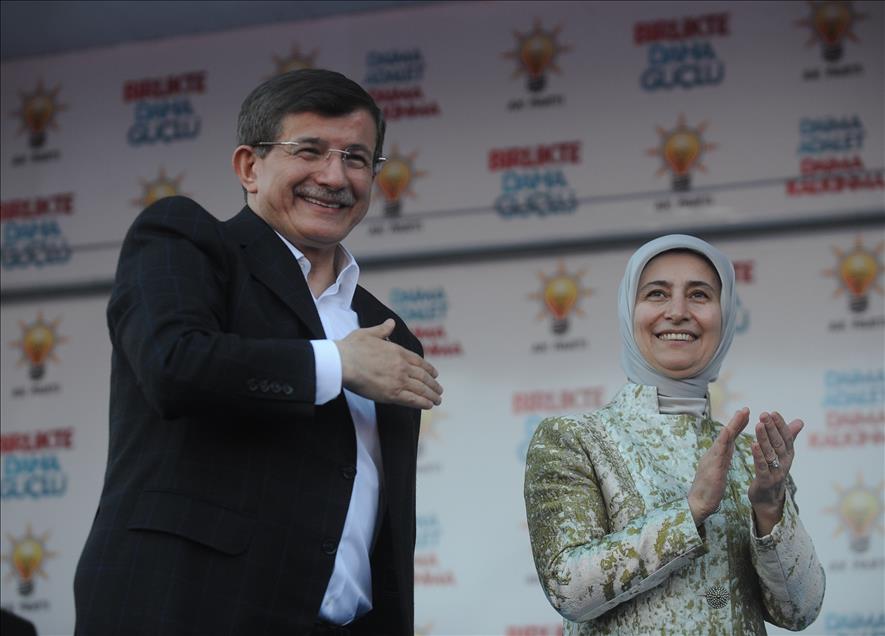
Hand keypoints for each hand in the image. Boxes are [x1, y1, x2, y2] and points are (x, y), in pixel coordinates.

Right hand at [336, 319, 442, 409]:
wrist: (344, 362)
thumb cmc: (352, 348)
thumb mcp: (368, 333)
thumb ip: (382, 330)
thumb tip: (391, 323)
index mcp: (397, 352)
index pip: (419, 362)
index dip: (429, 369)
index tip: (435, 374)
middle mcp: (402, 366)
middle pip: (423, 377)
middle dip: (433, 384)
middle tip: (439, 389)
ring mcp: (399, 380)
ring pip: (421, 389)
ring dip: (431, 395)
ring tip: (437, 399)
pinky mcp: (392, 394)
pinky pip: (413, 400)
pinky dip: (423, 403)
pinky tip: (429, 405)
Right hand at [688, 408, 749, 525]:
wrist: (698, 505)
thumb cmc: (708, 490)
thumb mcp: (718, 471)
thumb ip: (722, 459)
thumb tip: (728, 450)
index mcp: (716, 456)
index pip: (729, 439)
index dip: (737, 426)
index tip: (745, 414)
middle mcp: (712, 455)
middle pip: (726, 435)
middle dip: (736, 421)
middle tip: (745, 408)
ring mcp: (711, 460)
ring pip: (723, 440)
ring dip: (732, 426)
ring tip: (740, 415)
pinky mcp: (712, 469)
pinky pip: (718, 453)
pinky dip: (723, 440)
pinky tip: (728, 432)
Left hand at [748, 411, 802, 535]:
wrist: (768, 499)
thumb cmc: (774, 472)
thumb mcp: (782, 454)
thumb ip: (789, 437)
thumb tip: (800, 421)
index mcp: (788, 455)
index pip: (786, 437)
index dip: (780, 425)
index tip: (773, 412)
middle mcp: (785, 463)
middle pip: (779, 443)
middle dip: (772, 428)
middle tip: (764, 414)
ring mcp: (776, 473)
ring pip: (771, 453)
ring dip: (764, 438)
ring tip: (758, 425)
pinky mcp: (765, 481)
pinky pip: (762, 467)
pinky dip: (758, 455)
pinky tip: (752, 444)